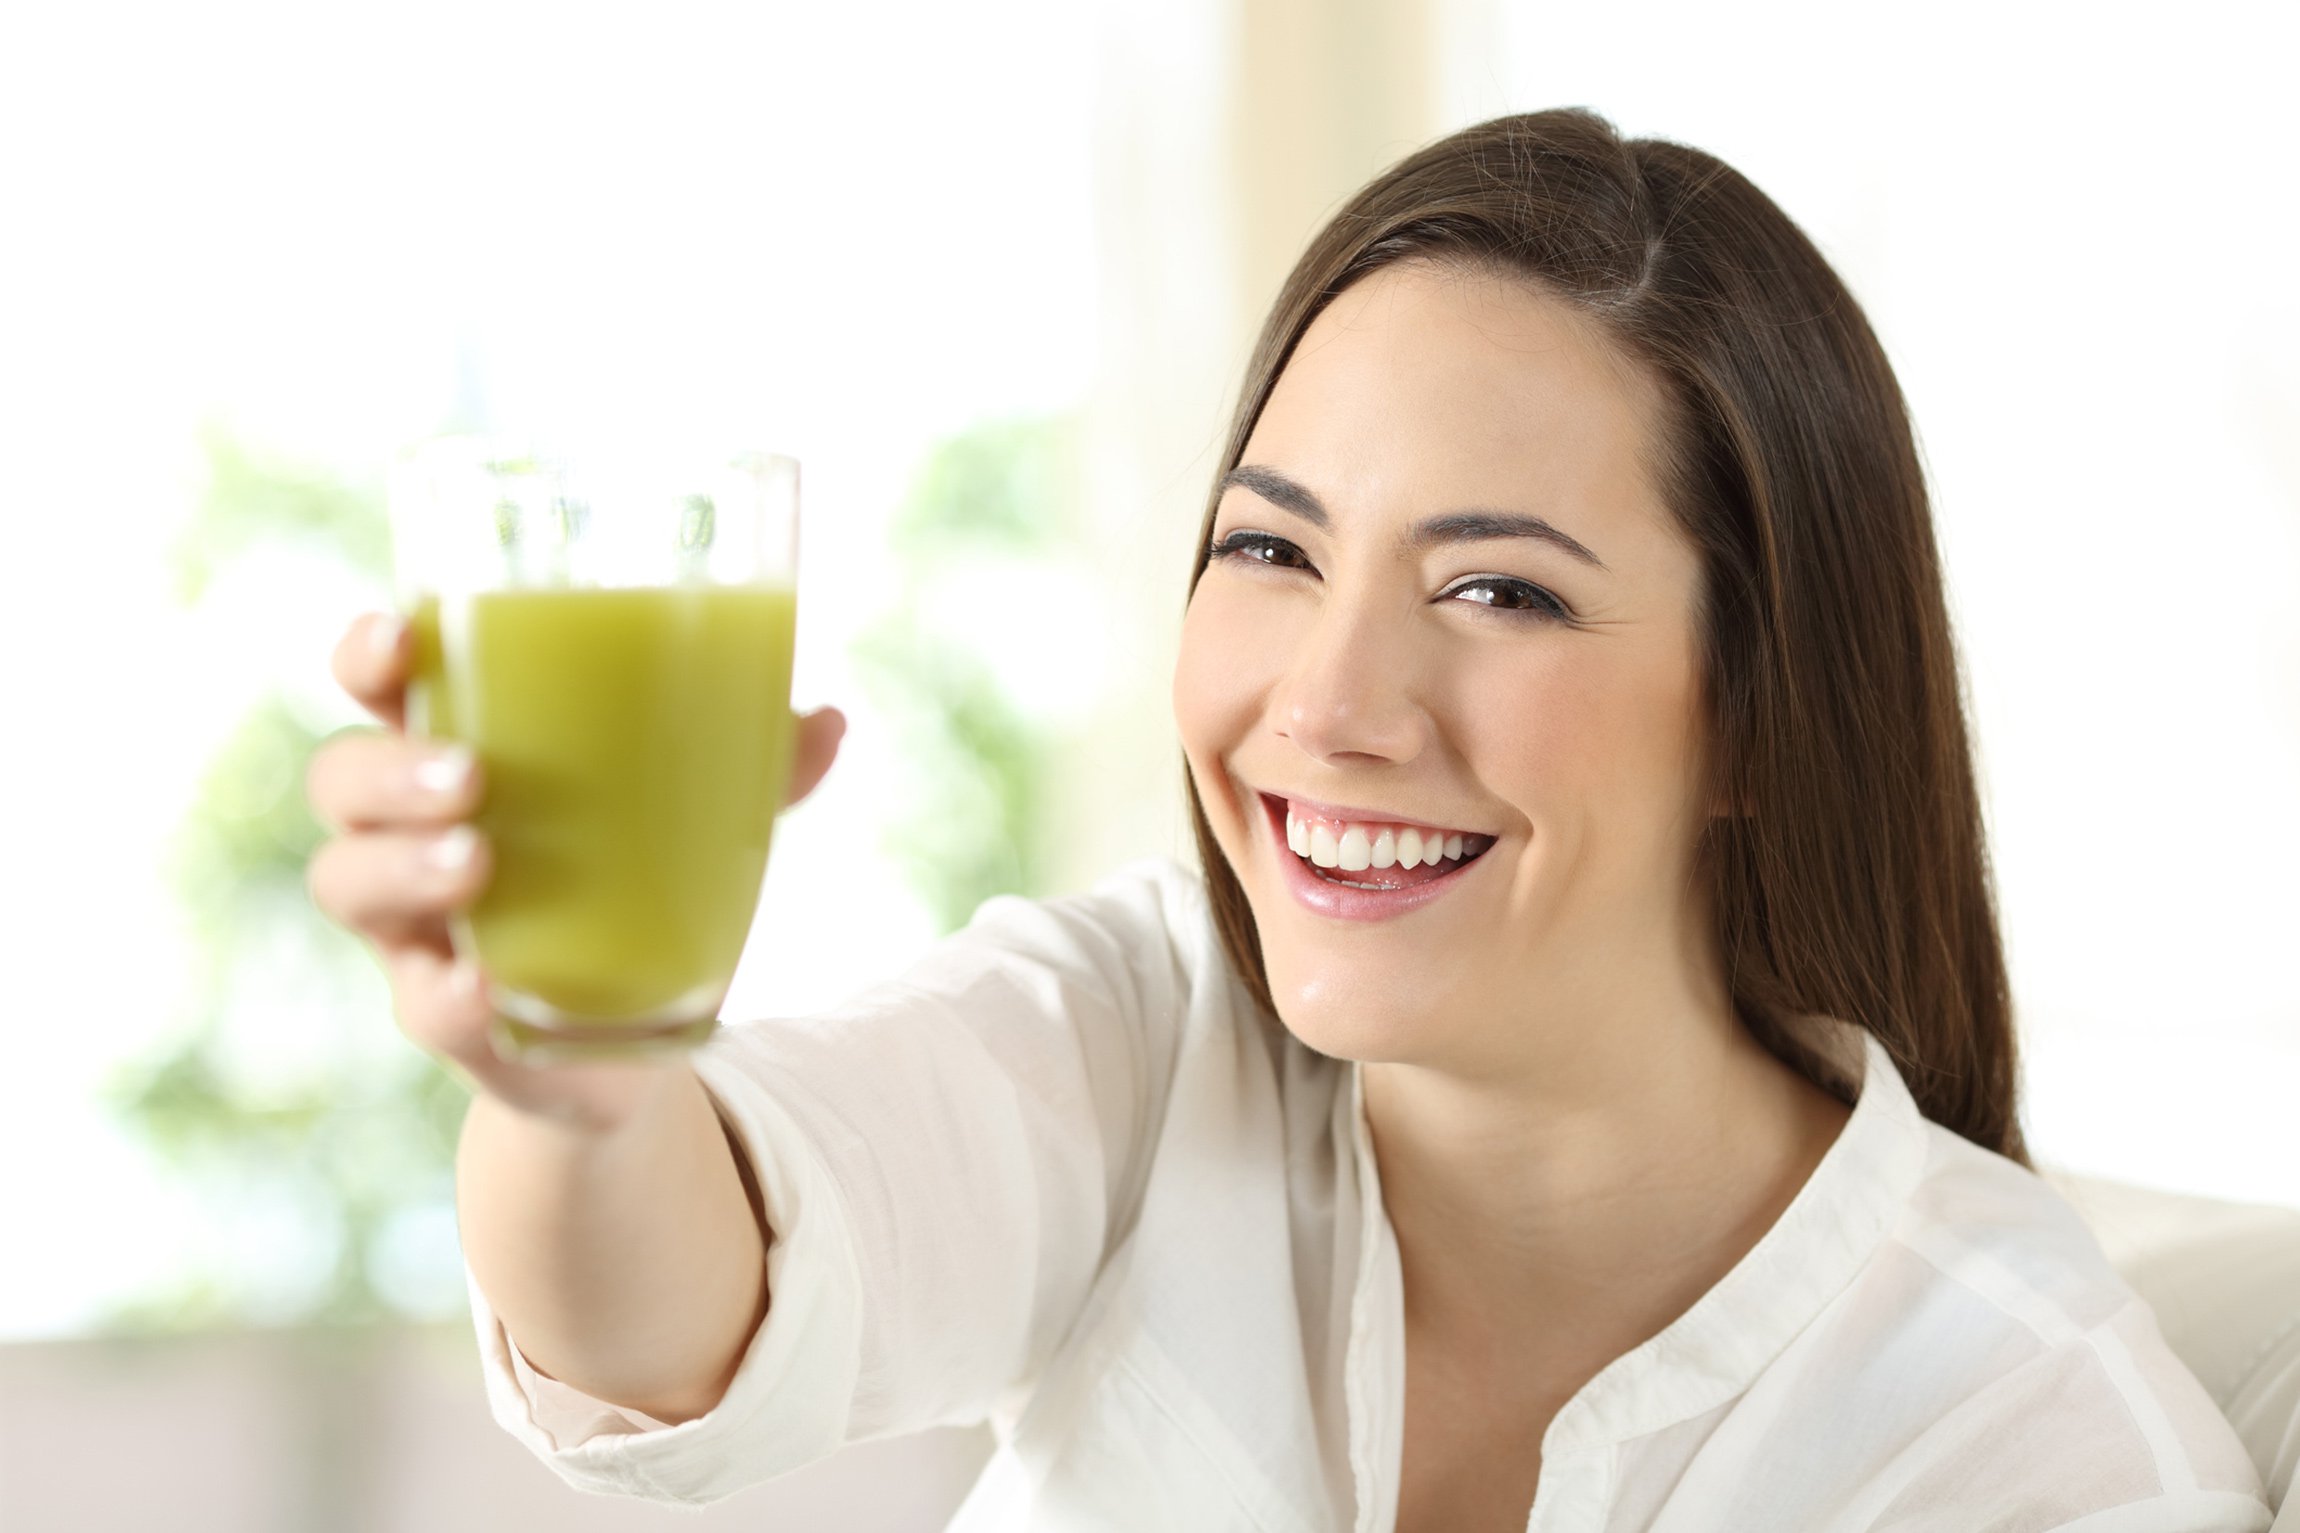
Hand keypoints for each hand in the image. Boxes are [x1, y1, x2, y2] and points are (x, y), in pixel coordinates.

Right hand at [305, 611, 846, 1132]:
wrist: (626, 1040)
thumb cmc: (635, 878)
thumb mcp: (695, 816)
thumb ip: (753, 769)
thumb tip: (827, 722)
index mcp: (457, 753)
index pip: (380, 684)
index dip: (370, 653)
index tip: (402, 637)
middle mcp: (408, 835)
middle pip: (342, 779)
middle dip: (388, 768)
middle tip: (469, 776)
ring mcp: (414, 930)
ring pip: (348, 883)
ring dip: (403, 867)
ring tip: (476, 861)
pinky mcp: (444, 1018)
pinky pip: (417, 1006)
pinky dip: (446, 996)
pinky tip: (483, 986)